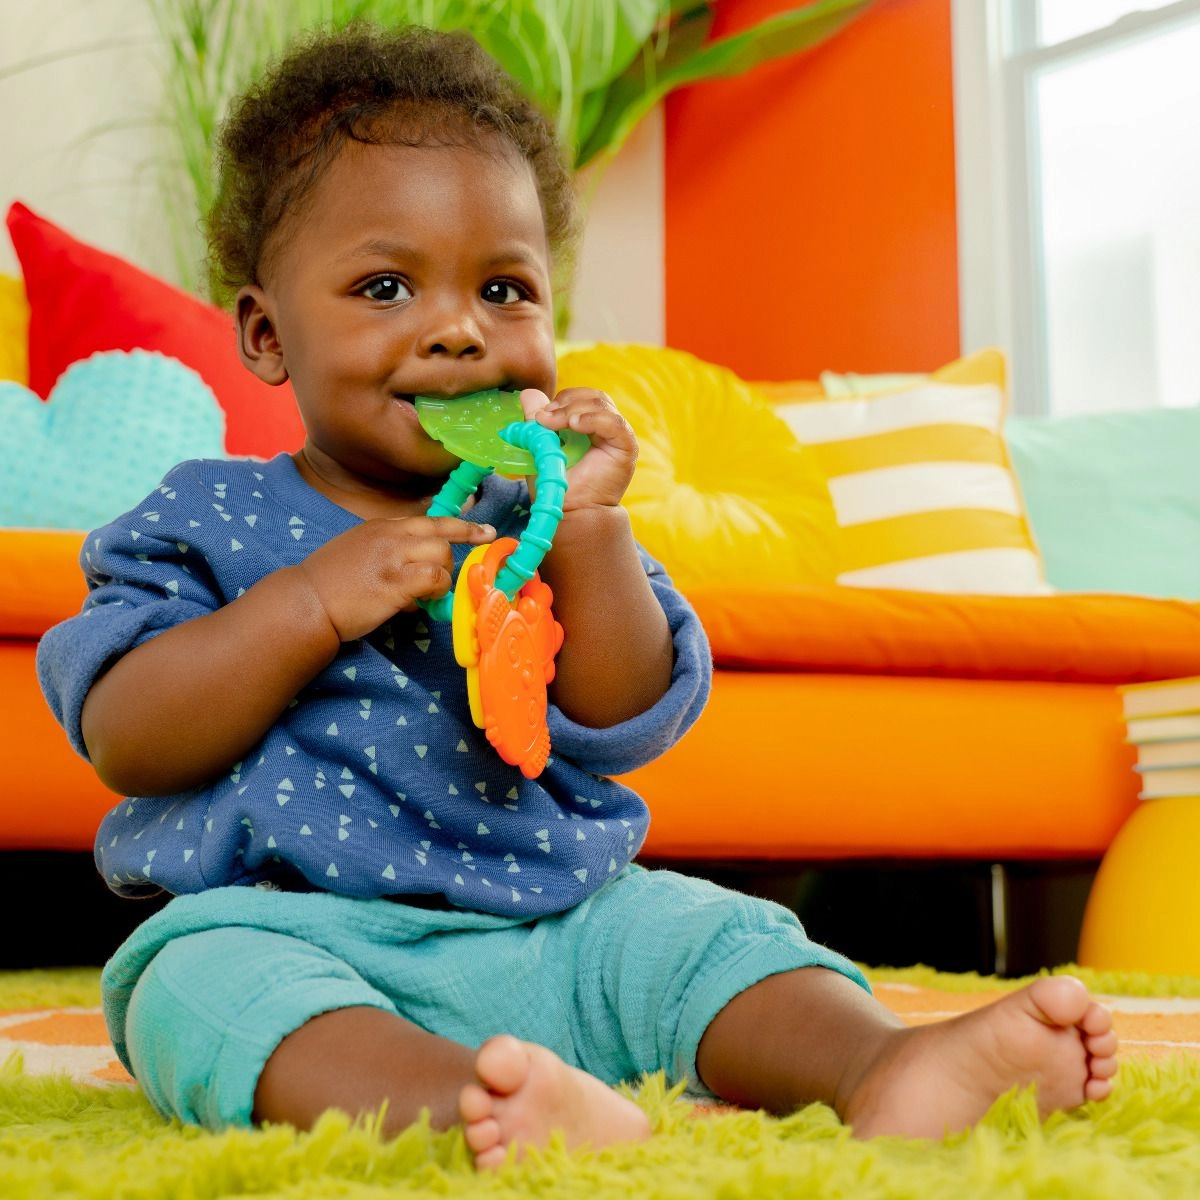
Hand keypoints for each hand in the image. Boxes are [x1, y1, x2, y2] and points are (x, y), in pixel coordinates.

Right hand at [295, 515, 494, 641]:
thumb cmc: (330, 583)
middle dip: (448, 562)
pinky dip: (434, 592)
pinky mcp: (395, 582)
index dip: (462, 527)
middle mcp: (390, 536)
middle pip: (442, 537)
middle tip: (442, 581)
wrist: (305, 601)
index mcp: (383, 526)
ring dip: (440, 580)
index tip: (486, 532)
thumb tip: (418, 579)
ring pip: (442, 557)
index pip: (432, 520)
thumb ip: (391, 555)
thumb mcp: (360, 552)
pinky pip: (434, 579)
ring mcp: (393, 557)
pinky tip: (416, 603)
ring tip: (420, 596)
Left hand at [521, 387, 636, 510]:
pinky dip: (593, 418)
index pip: (579, 398)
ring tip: (555, 423)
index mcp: (588, 426)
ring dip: (573, 409)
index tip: (537, 417)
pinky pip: (614, 423)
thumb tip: (527, 394)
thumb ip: (535, 422)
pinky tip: (575, 424)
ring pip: (601, 404)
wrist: (573, 514)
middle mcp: (606, 427)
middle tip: (544, 418)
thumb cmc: (558, 486)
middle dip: (565, 401)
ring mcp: (617, 436)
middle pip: (592, 396)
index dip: (559, 401)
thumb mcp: (541, 449)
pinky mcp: (626, 446)